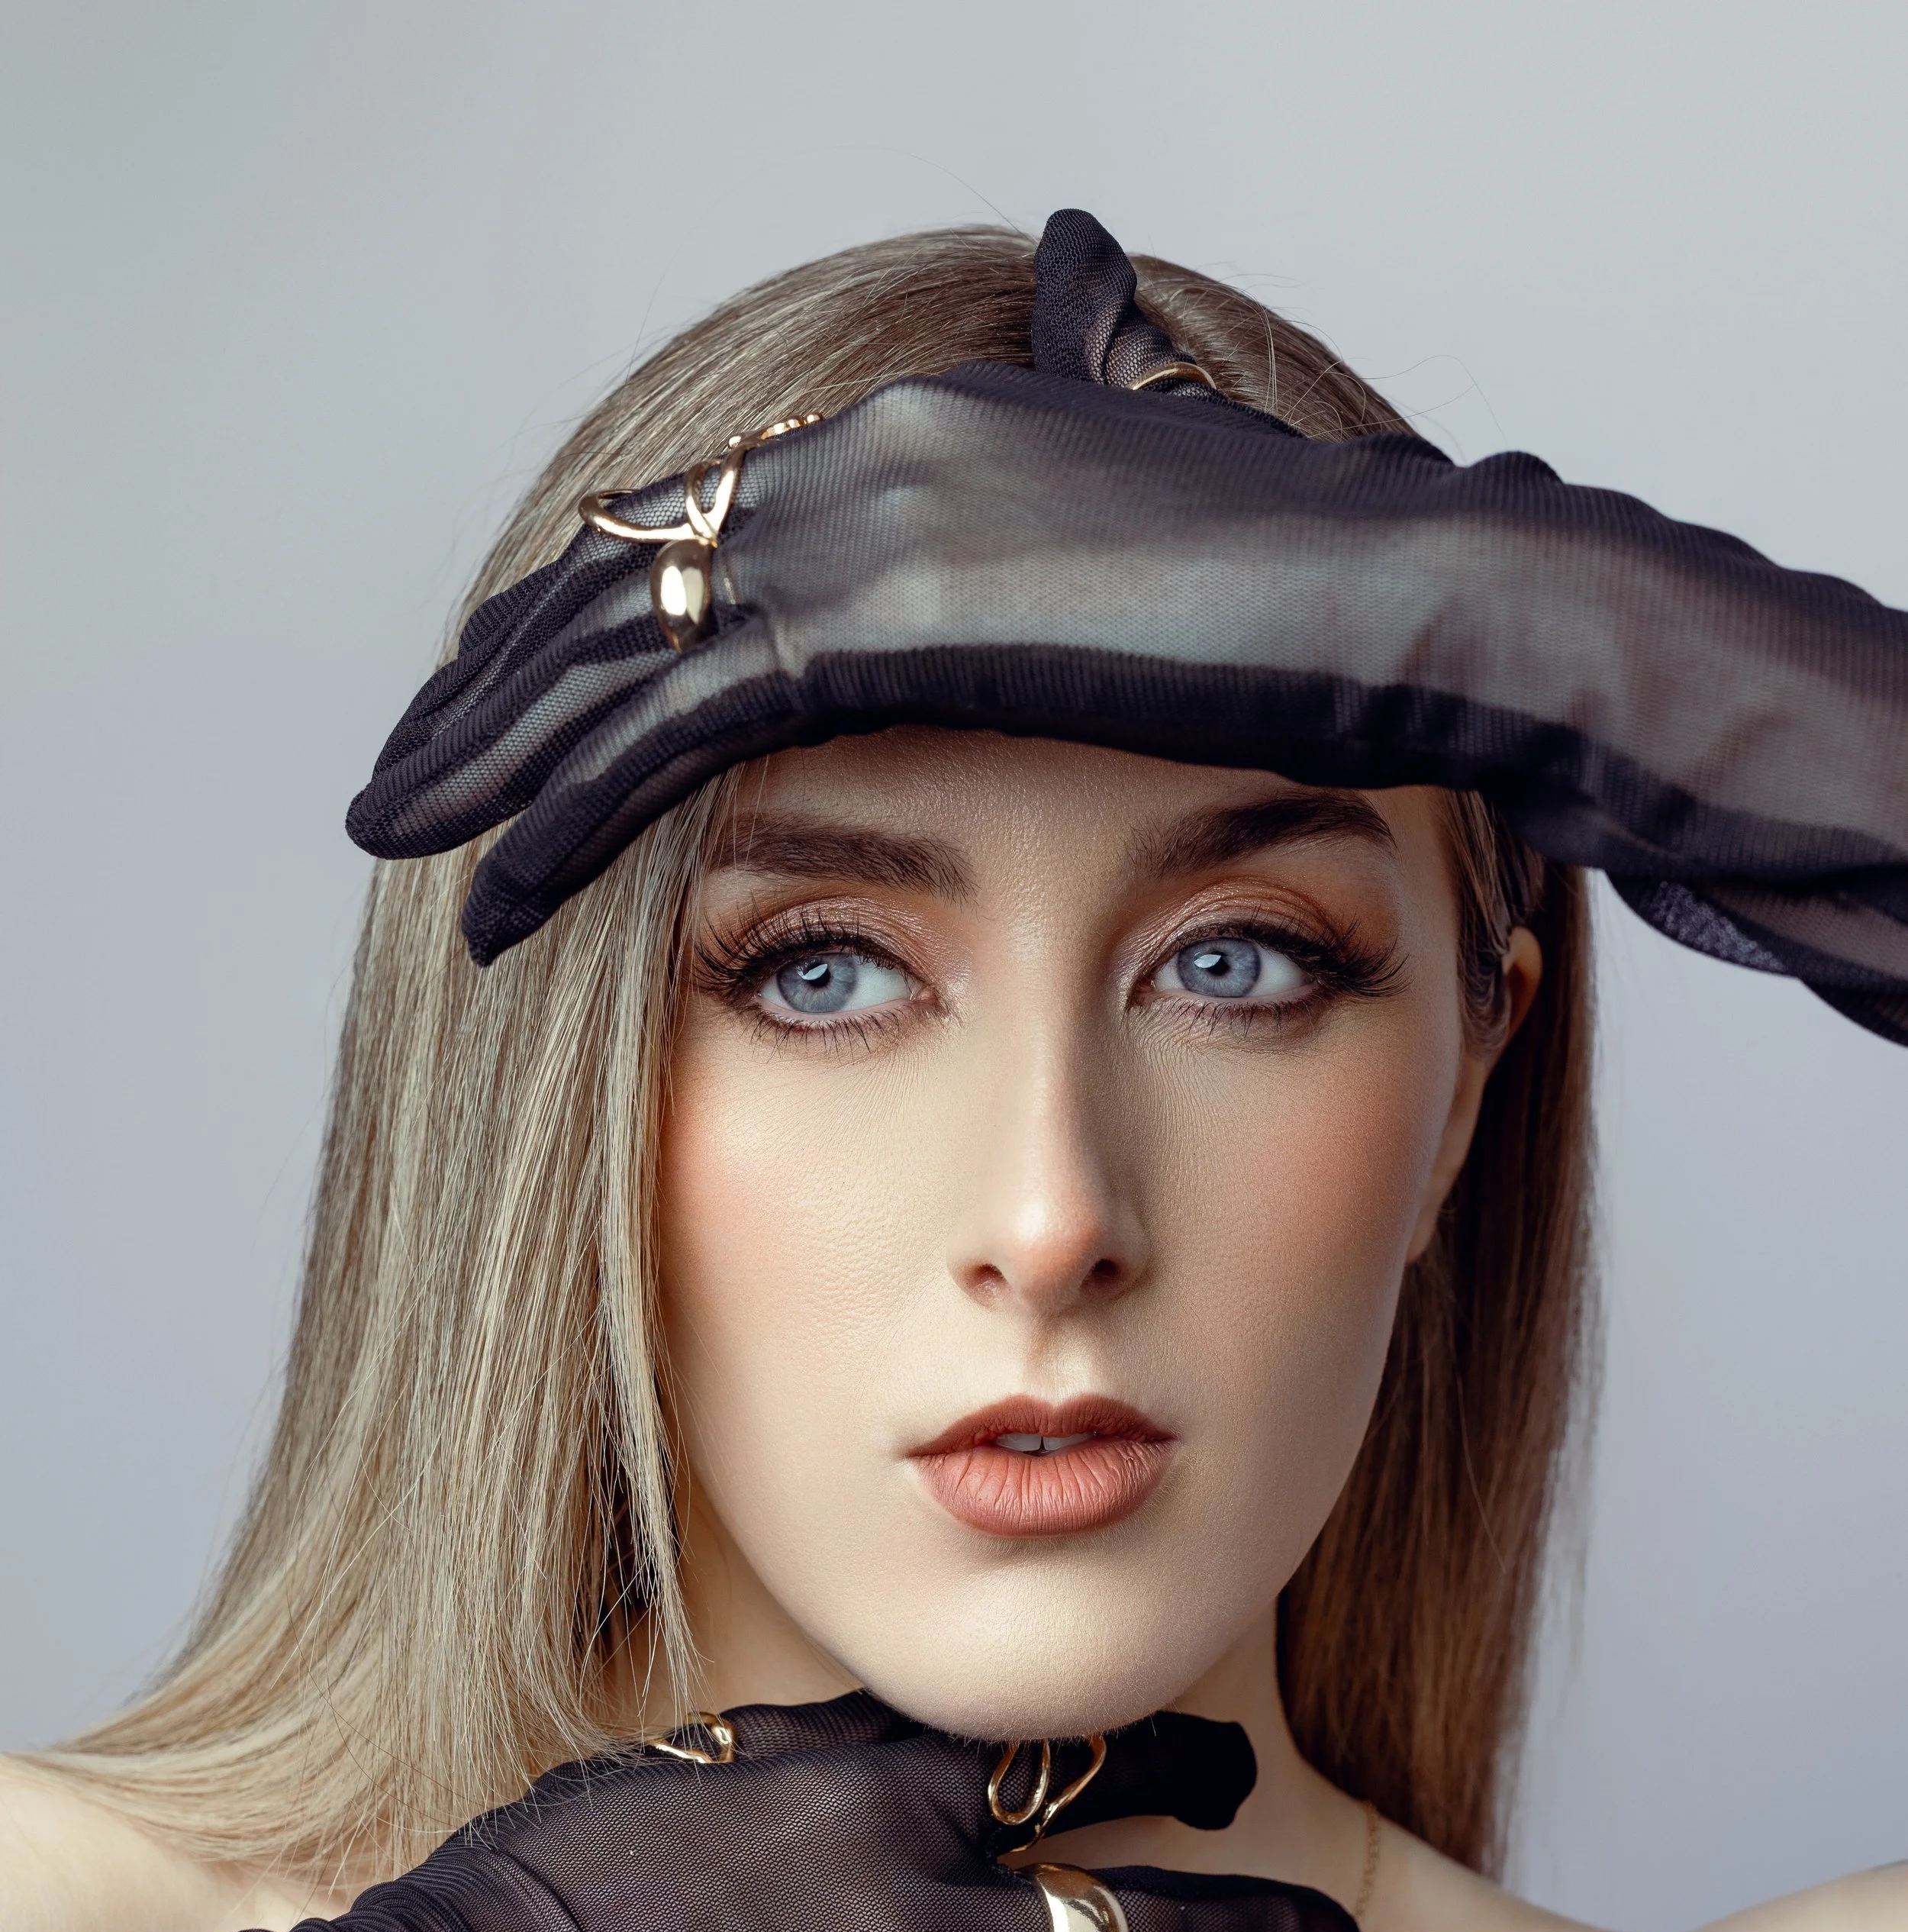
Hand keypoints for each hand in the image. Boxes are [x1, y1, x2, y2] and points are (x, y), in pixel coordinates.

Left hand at [347, 237, 1907, 1041]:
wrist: (1426, 610)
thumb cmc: (1337, 610)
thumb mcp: (1190, 502)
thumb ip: (1105, 432)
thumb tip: (1085, 284)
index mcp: (928, 437)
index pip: (711, 535)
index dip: (605, 626)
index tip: (529, 708)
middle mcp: (871, 455)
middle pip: (628, 582)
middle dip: (506, 685)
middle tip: (413, 774)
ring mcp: (866, 525)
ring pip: (609, 658)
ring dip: (491, 755)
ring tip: (404, 835)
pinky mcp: (876, 623)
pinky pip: (660, 743)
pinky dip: (560, 824)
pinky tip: (490, 904)